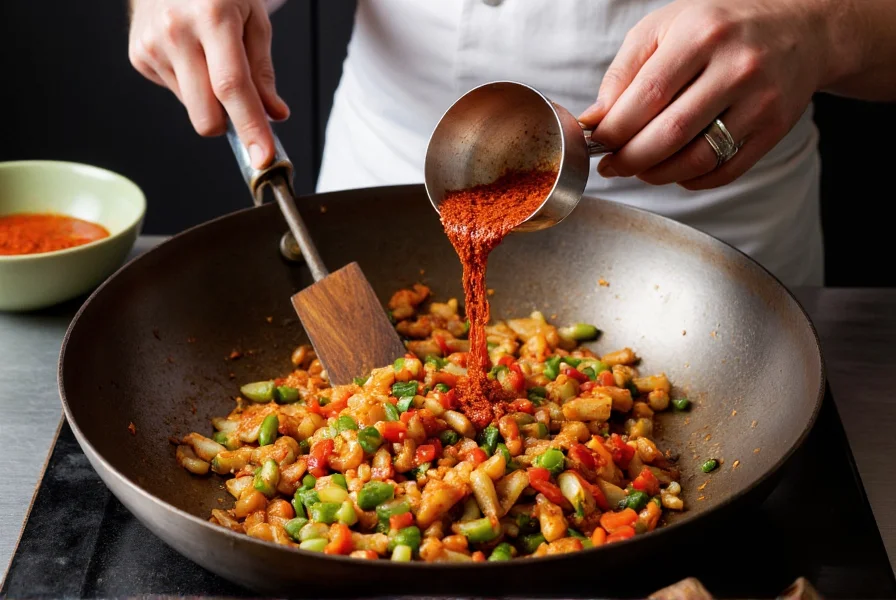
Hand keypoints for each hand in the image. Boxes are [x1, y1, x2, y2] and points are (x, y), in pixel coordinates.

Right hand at [128, 0, 288, 167]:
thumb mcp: (253, 18)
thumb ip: (263, 70)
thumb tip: (274, 114)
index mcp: (212, 16)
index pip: (232, 87)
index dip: (250, 127)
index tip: (262, 156)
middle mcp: (176, 31)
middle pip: (206, 113)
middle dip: (229, 123)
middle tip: (241, 103)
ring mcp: (152, 45)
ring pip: (192, 108)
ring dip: (209, 97)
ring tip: (209, 57)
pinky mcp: (138, 55)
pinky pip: (176, 94)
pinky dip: (190, 84)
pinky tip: (190, 55)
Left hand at [578, 0, 835, 189]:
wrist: (799, 29)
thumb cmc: (717, 28)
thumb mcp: (665, 28)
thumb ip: (624, 72)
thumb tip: (595, 120)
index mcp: (701, 35)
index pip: (647, 95)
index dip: (614, 128)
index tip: (597, 142)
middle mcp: (736, 66)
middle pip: (670, 133)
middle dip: (630, 159)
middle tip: (611, 166)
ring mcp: (761, 100)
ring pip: (697, 159)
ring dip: (657, 175)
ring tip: (639, 169)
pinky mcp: (775, 128)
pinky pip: (725, 171)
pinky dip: (691, 181)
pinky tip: (675, 171)